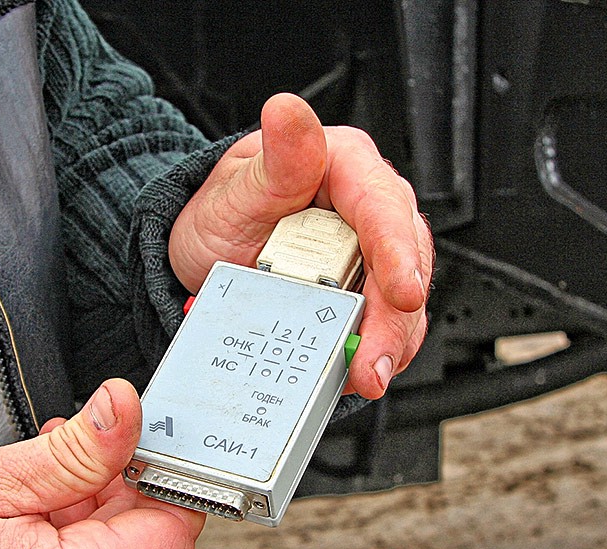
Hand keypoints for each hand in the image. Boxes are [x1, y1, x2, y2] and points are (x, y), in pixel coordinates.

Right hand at [0, 379, 203, 548]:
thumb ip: (73, 451)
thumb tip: (125, 411)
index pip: (170, 534)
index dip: (170, 478)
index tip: (155, 437)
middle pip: (136, 548)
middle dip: (120, 486)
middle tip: (87, 438)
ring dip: (84, 509)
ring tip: (42, 466)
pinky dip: (56, 541)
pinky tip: (25, 504)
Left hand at [169, 93, 433, 398]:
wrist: (203, 255)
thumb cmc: (222, 213)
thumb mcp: (236, 189)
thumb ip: (275, 160)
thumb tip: (289, 113)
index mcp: (344, 167)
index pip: (383, 207)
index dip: (398, 254)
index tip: (403, 295)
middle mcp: (368, 209)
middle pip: (403, 264)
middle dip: (393, 321)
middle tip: (372, 363)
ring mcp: (370, 256)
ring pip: (401, 302)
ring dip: (388, 345)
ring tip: (364, 377)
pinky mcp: (362, 294)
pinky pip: (382, 325)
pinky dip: (373, 352)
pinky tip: (356, 371)